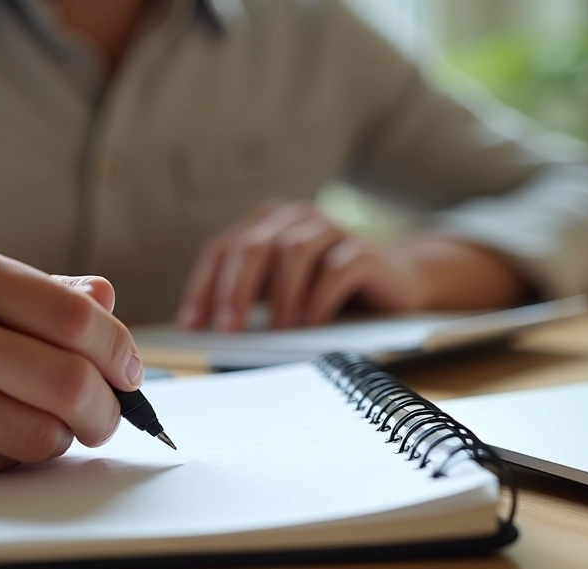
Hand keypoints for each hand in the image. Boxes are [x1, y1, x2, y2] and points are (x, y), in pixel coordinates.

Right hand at [0, 238, 143, 483]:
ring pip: (41, 435)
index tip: (129, 368)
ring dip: (65, 436)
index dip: (118, 348)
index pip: (71, 315)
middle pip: (67, 382)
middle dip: (108, 407)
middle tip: (110, 412)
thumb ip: (31, 291)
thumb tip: (106, 302)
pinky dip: (14, 455)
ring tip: (52, 422)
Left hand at [175, 201, 529, 331]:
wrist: (393, 285)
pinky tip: (311, 322)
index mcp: (267, 224)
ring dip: (281, 296)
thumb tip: (207, 329)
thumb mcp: (280, 293)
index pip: (223, 248)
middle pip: (252, 246)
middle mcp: (296, 218)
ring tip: (276, 331)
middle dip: (235, 290)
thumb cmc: (327, 292)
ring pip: (293, 252)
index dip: (204, 286)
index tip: (193, 324)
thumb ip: (249, 298)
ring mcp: (332, 229)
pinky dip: (319, 298)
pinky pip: (336, 269)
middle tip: (229, 328)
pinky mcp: (363, 250)